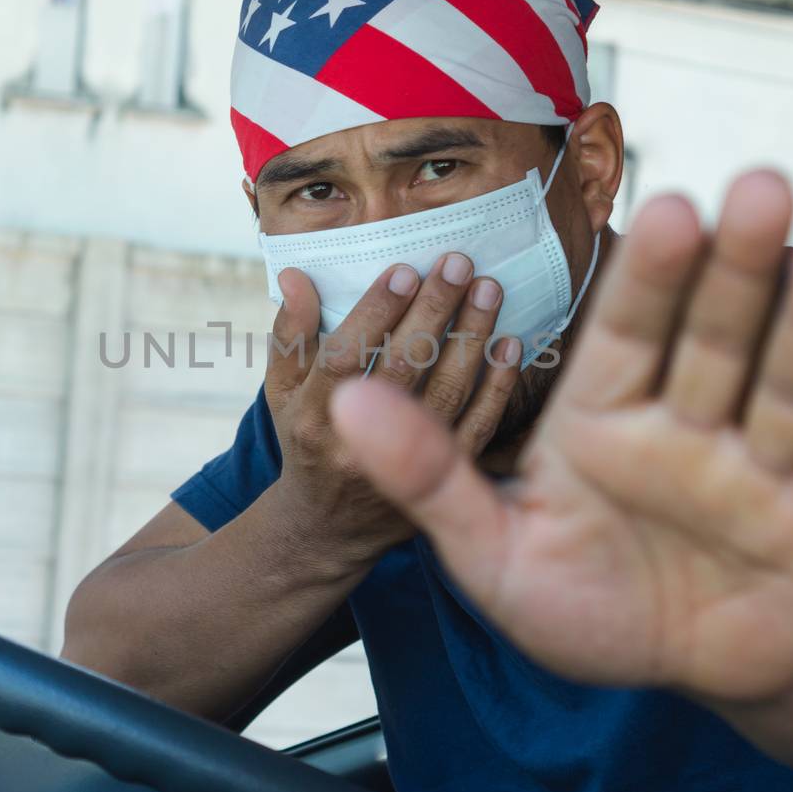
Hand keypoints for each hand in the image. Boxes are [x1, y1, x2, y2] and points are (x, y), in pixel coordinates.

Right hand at [265, 253, 520, 567]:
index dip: (376, 312)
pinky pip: (478, 429)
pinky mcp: (444, 483)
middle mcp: (359, 445)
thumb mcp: (282, 392)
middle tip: (458, 263)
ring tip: (489, 289)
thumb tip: (296, 275)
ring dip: (473, 338)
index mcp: (314, 417)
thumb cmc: (308, 439)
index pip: (346, 356)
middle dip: (434, 311)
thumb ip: (291, 334)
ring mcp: (406, 468)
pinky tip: (510, 344)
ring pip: (447, 395)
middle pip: (403, 370)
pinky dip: (498, 386)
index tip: (404, 269)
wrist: (332, 528)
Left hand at [330, 172, 792, 701]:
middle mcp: (692, 424)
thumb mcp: (495, 550)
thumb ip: (429, 475)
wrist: (692, 666)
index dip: (647, 275)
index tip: (661, 206)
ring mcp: (765, 467)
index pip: (628, 331)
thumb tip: (342, 404)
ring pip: (789, 384)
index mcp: (609, 416)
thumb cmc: (588, 603)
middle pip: (716, 336)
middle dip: (735, 272)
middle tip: (758, 189)